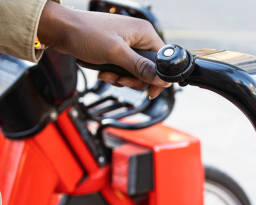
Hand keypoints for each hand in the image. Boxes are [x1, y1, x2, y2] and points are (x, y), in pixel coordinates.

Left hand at [37, 2, 168, 98]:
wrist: (59, 30)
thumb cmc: (85, 33)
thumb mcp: (116, 53)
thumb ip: (141, 68)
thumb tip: (162, 80)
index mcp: (144, 33)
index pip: (163, 60)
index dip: (158, 78)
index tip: (149, 90)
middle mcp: (138, 38)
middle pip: (149, 70)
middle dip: (134, 79)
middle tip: (121, 80)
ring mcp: (127, 45)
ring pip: (135, 72)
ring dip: (121, 78)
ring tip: (108, 74)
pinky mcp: (116, 51)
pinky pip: (123, 70)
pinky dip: (114, 75)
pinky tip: (103, 72)